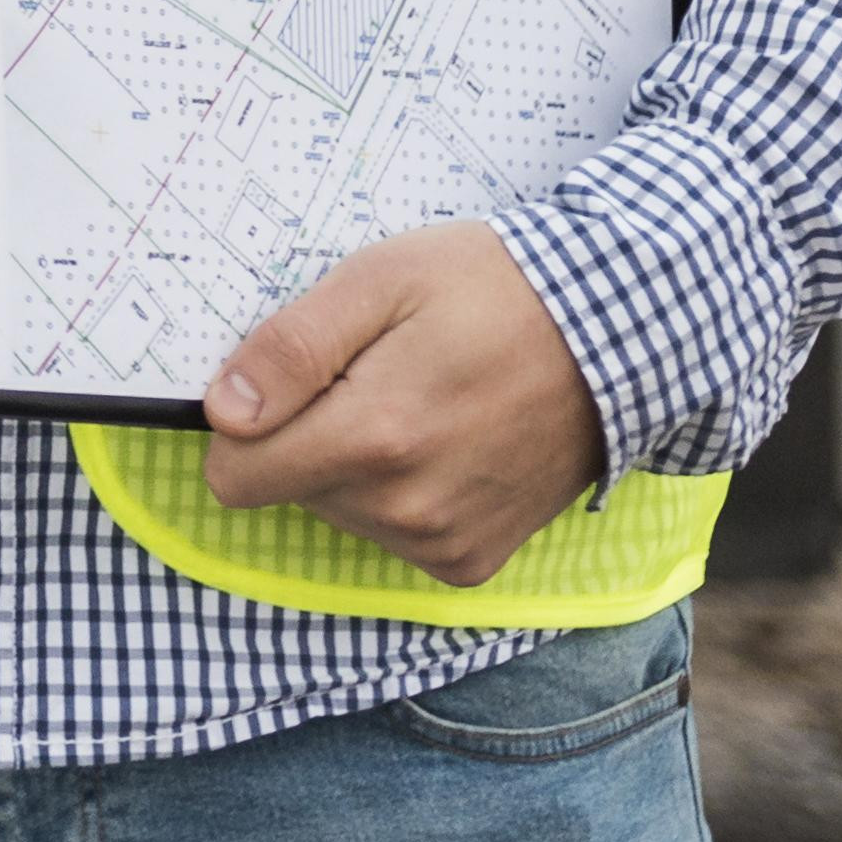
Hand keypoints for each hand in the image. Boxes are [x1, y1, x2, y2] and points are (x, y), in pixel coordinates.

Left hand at [194, 224, 608, 584]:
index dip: (245, 424)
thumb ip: (292, 349)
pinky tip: (450, 441)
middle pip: (289, 489)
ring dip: (360, 465)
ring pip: (340, 513)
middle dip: (311, 434)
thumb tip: (222, 410)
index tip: (291, 382)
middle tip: (377, 375)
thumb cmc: (494, 290)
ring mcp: (442, 541)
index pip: (234, 475)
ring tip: (424, 400)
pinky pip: (393, 536)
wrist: (618, 334)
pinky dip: (405, 494)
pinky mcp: (472, 562)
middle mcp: (405, 508)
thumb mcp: (380, 280)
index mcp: (372, 438)